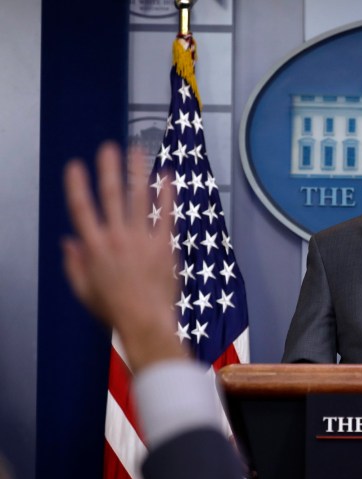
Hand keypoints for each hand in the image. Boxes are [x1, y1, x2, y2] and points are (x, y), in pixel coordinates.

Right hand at [63, 142, 184, 372]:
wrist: (145, 321)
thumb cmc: (114, 309)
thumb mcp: (84, 289)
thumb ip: (74, 264)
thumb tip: (68, 241)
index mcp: (94, 247)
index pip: (81, 209)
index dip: (77, 185)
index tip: (75, 166)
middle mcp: (117, 238)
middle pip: (110, 196)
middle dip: (108, 170)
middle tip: (108, 148)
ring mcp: (142, 240)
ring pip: (138, 199)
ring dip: (137, 173)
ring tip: (137, 151)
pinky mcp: (164, 246)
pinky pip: (166, 215)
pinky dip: (166, 195)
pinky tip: (167, 177)